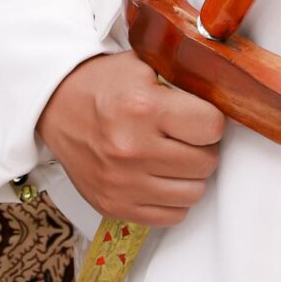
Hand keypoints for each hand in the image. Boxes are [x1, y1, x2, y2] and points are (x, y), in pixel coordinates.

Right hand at [36, 52, 226, 226]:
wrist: (56, 107)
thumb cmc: (102, 86)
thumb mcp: (142, 65)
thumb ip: (181, 78)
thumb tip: (224, 96)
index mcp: (143, 109)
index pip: (211, 127)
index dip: (210, 120)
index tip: (198, 116)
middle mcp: (133, 149)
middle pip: (206, 162)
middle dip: (202, 147)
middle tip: (185, 136)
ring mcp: (123, 183)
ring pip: (194, 193)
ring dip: (190, 175)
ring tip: (174, 156)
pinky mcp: (115, 206)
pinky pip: (171, 216)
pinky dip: (173, 199)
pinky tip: (161, 177)